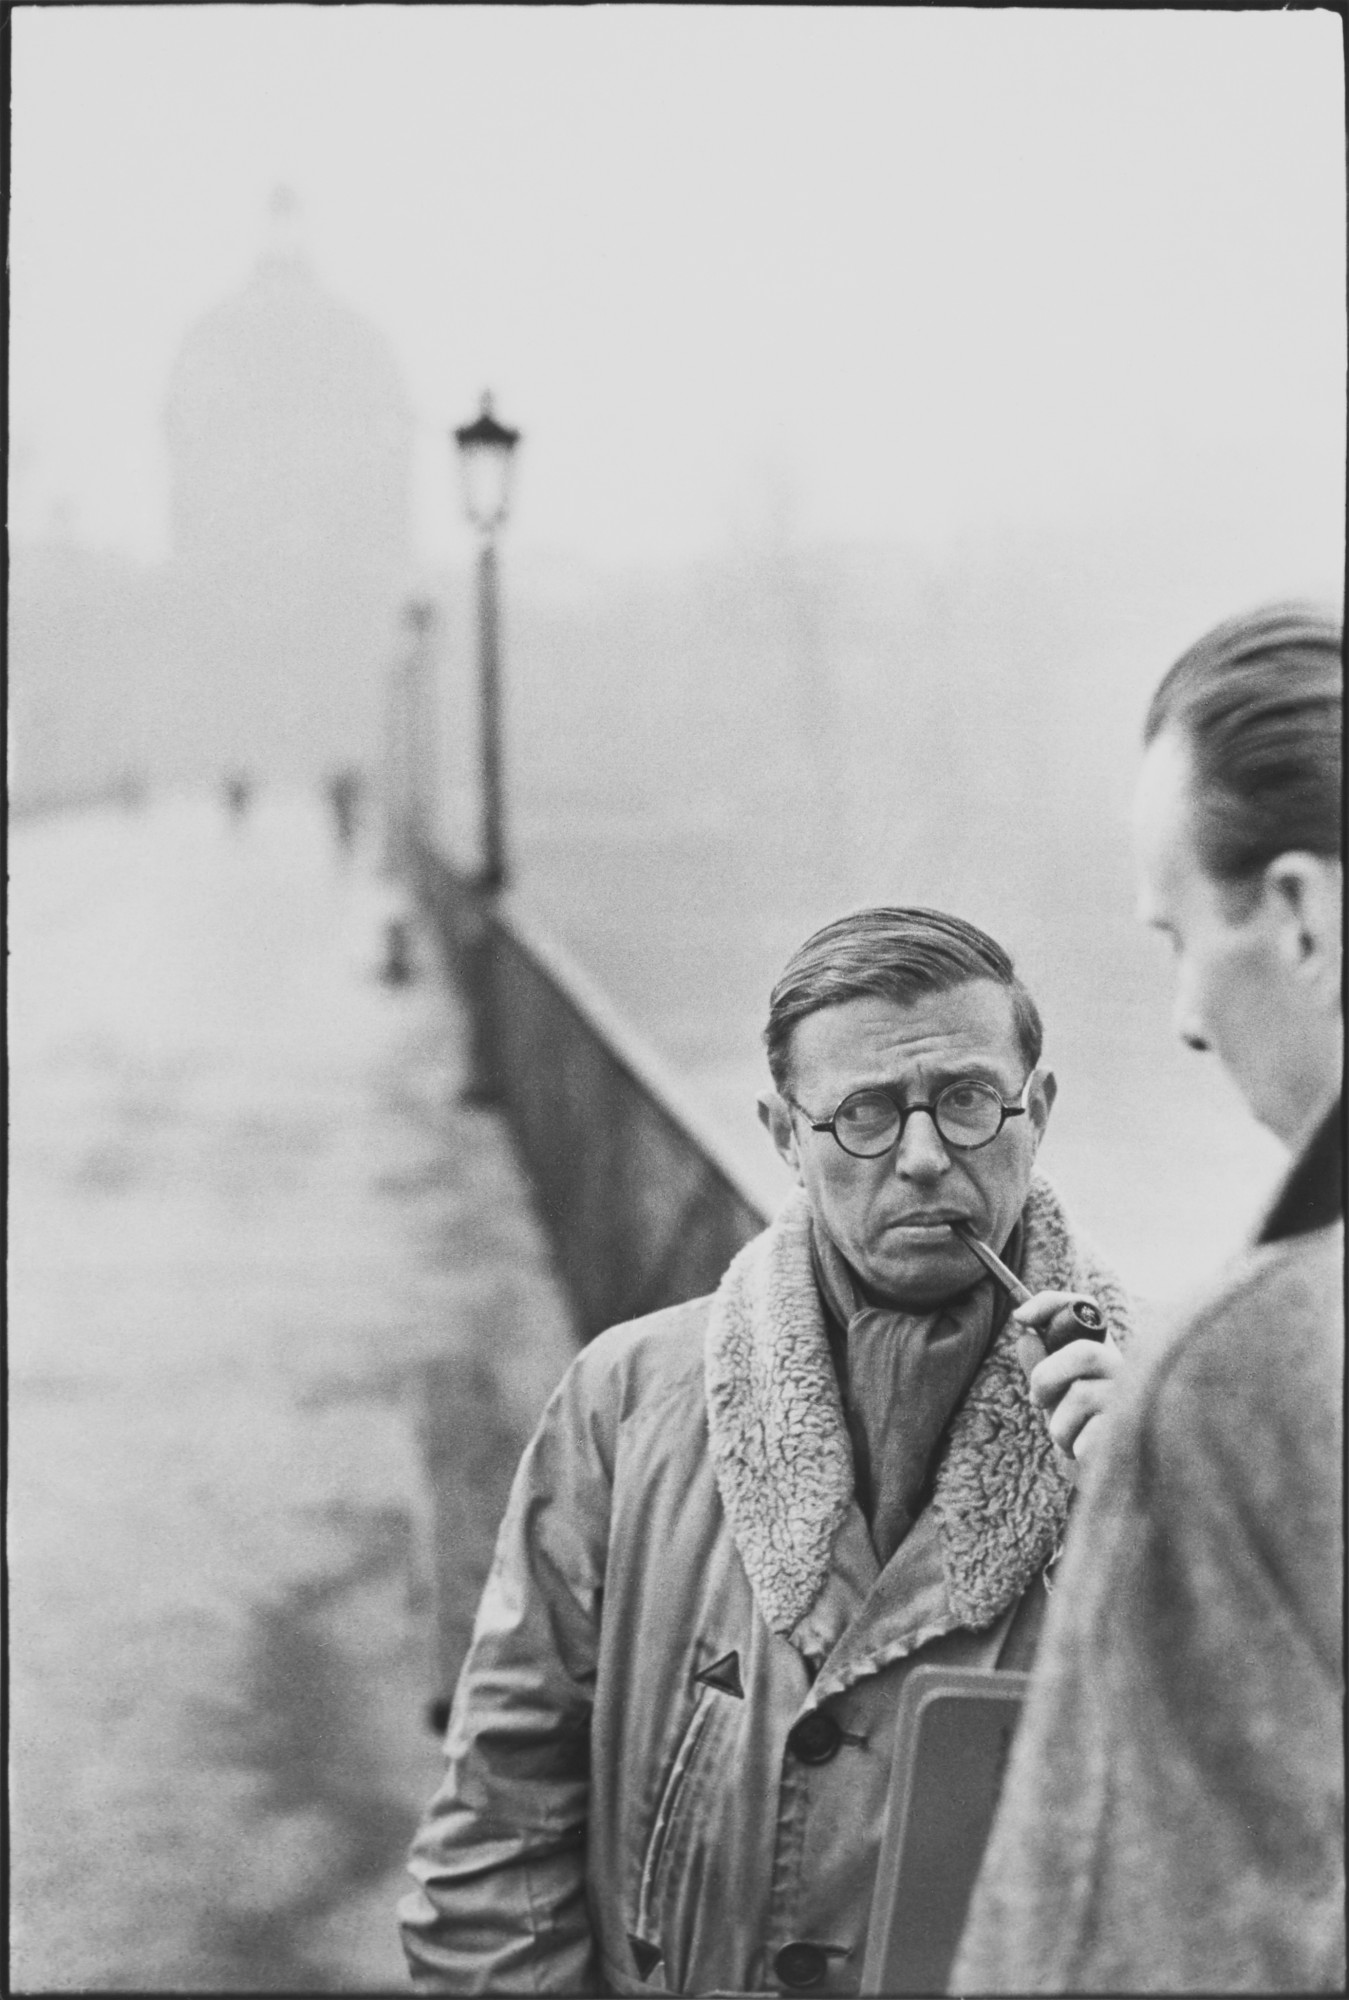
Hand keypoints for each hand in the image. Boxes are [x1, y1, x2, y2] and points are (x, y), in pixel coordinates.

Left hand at [1012, 1290, 1122, 1468]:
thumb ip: (1042, 1370)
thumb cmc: (1084, 1434)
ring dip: (1059, 1426)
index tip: (1019, 1317)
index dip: (1051, 1303)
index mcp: (1104, 1352)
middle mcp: (1125, 1369)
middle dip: (1046, 1376)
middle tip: (1038, 1401)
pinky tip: (1085, 1455)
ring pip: (1080, 1395)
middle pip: (1084, 1353)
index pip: (1086, 1309)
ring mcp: (1134, 1400)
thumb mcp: (1056, 1400)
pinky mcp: (1135, 1433)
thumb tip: (1025, 1337)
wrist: (1113, 1481)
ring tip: (1068, 1439)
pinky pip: (1088, 1434)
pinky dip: (1074, 1447)